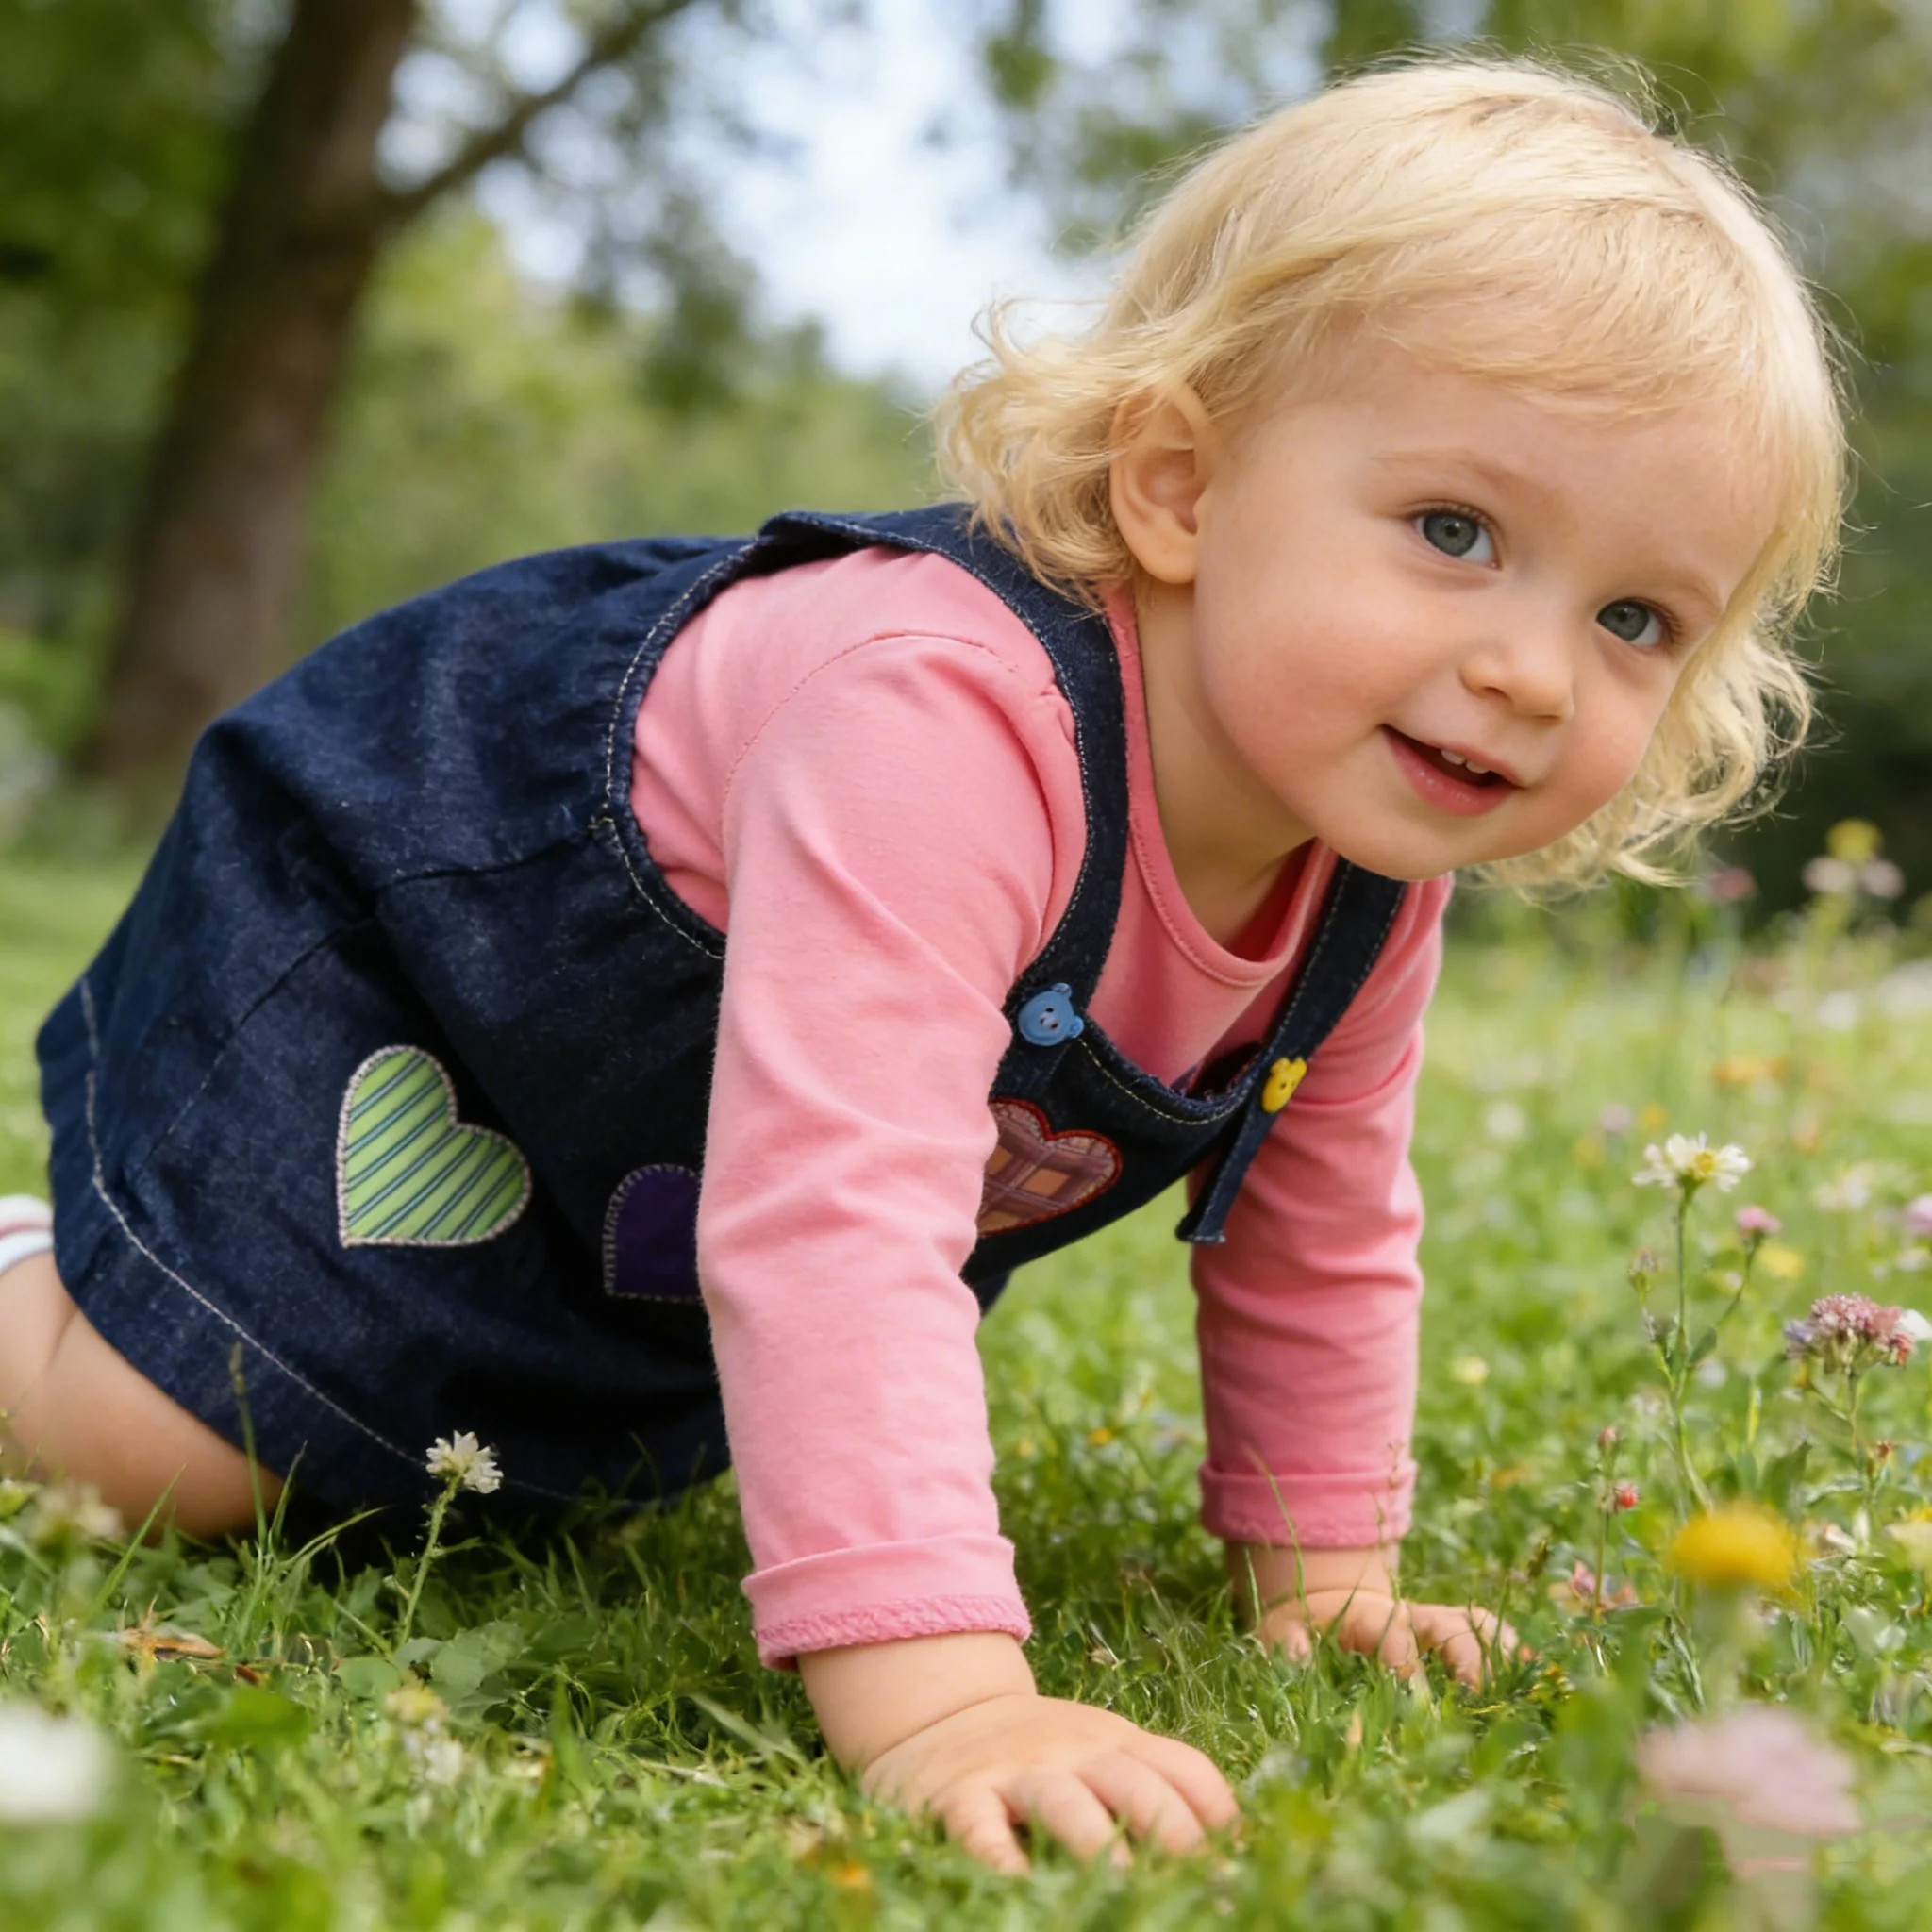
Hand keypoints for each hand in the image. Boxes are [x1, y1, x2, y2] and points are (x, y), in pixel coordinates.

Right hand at [798, 1632, 1235, 1873]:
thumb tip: (1238, 1851)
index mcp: (1118, 1743)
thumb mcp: (1101, 1752)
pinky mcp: (960, 1797)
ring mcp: (1016, 1771)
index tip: (1245, 1867)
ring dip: (1097, 1844)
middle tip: (1204, 1888)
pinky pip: (982, 1829)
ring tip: (1123, 1885)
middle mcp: (1073, 1751)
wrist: (937, 1713)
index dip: (1221, 1816)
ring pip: (1064, 1803)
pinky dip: (1002, 1859)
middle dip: (1174, 1834)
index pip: (1185, 1770)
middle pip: (1135, 1784)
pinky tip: (1022, 1887)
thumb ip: (1156, 1787)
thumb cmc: (1040, 1753)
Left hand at [1230, 1542, 1522, 1687]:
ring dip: (1497, 1652)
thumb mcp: (1279, 1631)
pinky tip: (1531, 1680)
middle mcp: (1410, 1616)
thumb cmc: (1300, 1627)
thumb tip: (1297, 1654)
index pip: (1394, 1634)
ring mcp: (1434, 1626)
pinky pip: (1487, 1637)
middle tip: (1476, 1695)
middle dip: (1466, 1657)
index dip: (1406, 1662)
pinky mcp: (1450, 1639)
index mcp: (1368, 1614)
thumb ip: (1286, 1642)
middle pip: (1448, 1625)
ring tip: (1517, 1688)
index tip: (1415, 1697)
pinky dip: (1510, 1653)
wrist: (1322, 1609)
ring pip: (1475, 1626)